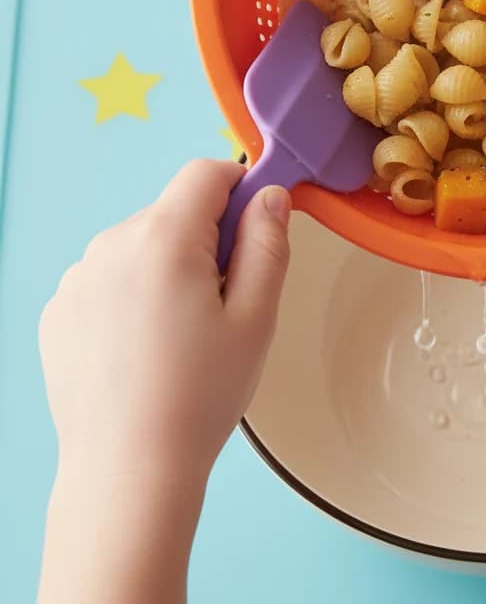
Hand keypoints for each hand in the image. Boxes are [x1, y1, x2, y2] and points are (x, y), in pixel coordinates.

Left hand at [39, 160, 291, 481]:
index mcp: (163, 238)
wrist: (127, 471)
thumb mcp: (256, 316)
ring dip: (169, 268)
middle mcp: (110, 245)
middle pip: (174, 212)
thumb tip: (268, 196)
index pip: (206, 173)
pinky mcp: (58, 311)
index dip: (241, 189)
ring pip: (142, 246)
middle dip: (207, 240)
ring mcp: (77, 279)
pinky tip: (145, 349)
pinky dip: (133, 296)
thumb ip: (267, 243)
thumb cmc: (199, 395)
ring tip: (182, 335)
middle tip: (225, 303)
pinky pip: (109, 279)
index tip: (256, 230)